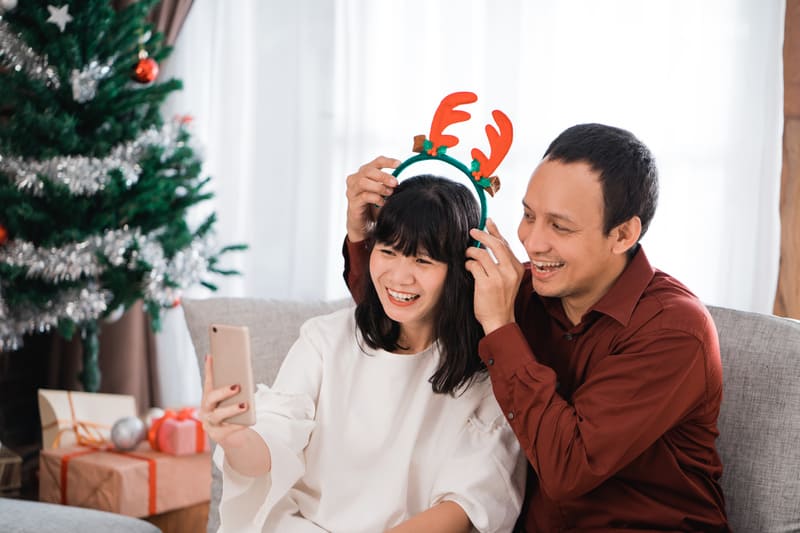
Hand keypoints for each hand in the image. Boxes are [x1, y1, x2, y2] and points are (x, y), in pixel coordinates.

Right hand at [200, 354, 250, 448]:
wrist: (230, 437)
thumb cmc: (230, 413)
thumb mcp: (229, 400)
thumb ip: (232, 387)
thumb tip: (239, 368)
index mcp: (208, 398)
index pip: (208, 381)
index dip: (209, 369)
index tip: (212, 356)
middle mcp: (205, 410)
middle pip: (210, 398)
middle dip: (223, 392)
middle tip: (237, 386)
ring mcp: (210, 423)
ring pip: (218, 415)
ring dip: (232, 409)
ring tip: (245, 405)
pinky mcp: (218, 435)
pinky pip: (228, 429)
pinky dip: (239, 424)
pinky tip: (248, 421)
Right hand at [345, 156, 400, 241]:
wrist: (363, 225)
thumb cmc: (373, 206)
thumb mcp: (383, 192)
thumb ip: (389, 184)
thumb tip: (402, 180)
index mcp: (363, 173)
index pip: (376, 162)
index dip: (388, 162)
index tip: (399, 164)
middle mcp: (355, 180)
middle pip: (368, 170)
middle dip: (383, 176)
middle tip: (395, 183)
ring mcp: (352, 191)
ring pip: (363, 182)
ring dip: (379, 186)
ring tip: (389, 193)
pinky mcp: (353, 203)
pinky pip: (364, 196)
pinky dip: (375, 198)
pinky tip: (382, 202)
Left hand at [465, 219, 524, 334]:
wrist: (499, 320)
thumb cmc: (500, 299)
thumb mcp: (507, 278)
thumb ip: (501, 261)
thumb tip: (491, 240)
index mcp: (517, 268)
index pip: (505, 244)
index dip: (495, 231)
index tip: (487, 222)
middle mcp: (511, 271)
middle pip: (495, 244)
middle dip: (481, 235)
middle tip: (472, 231)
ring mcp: (499, 277)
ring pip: (481, 253)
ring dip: (471, 252)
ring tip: (467, 254)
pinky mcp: (487, 284)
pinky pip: (474, 265)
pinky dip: (468, 264)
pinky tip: (468, 268)